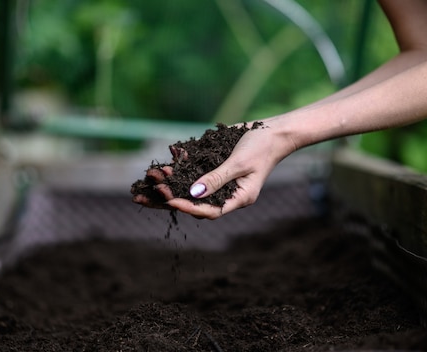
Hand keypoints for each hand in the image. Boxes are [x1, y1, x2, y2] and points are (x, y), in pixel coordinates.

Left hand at [165, 119, 294, 218]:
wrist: (274, 130)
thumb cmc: (262, 147)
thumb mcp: (239, 163)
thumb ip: (217, 177)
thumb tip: (193, 193)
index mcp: (239, 198)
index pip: (210, 211)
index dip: (188, 207)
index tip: (169, 200)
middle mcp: (228, 192)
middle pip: (197, 202)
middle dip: (173, 198)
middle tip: (153, 192)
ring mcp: (222, 180)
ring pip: (193, 187)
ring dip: (174, 181)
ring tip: (155, 175)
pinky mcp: (217, 168)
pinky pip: (196, 170)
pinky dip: (183, 165)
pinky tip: (172, 157)